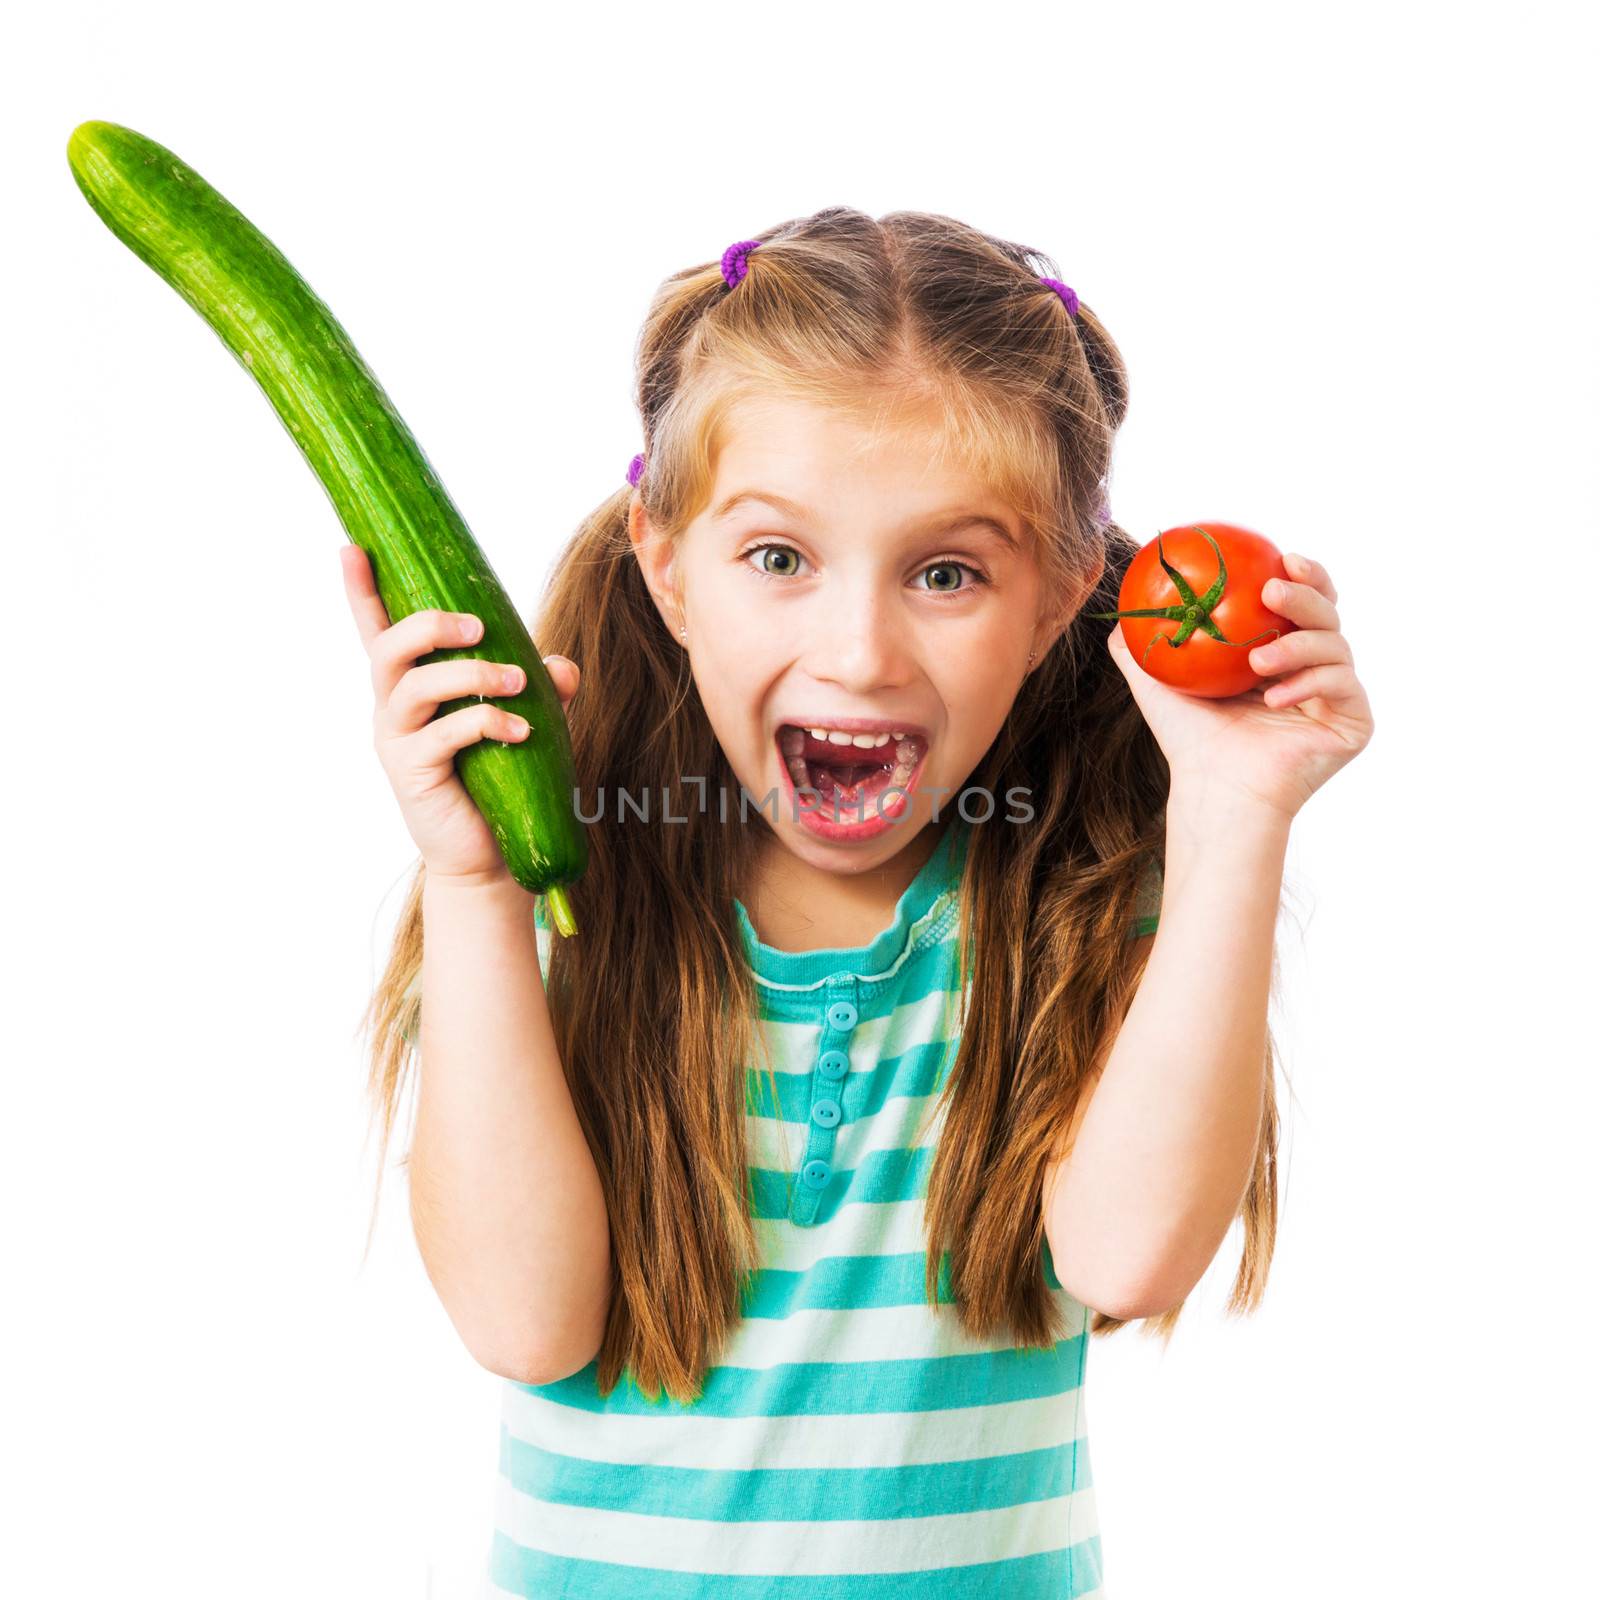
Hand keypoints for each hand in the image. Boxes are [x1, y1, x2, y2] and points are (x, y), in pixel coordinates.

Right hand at [340, 544, 580, 887]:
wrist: (490, 856)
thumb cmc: (501, 781)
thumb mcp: (526, 722)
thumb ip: (539, 687)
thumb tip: (560, 666)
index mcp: (409, 687)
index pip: (376, 631)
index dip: (360, 590)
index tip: (351, 545)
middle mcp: (393, 710)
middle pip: (388, 648)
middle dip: (430, 626)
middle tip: (480, 627)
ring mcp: (398, 742)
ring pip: (414, 687)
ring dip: (470, 674)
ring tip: (517, 682)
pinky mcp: (414, 775)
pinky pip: (444, 735)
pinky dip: (485, 722)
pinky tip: (520, 731)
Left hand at [1103, 550, 1373, 821]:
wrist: (1214, 788)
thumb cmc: (1190, 739)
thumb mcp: (1158, 683)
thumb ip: (1139, 646)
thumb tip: (1121, 610)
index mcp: (1281, 650)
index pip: (1301, 600)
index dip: (1302, 572)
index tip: (1279, 555)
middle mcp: (1315, 667)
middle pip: (1328, 612)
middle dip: (1307, 593)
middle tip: (1273, 589)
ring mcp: (1338, 695)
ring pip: (1337, 645)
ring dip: (1297, 644)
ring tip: (1258, 660)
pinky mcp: (1354, 722)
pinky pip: (1343, 685)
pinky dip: (1310, 683)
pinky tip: (1275, 696)